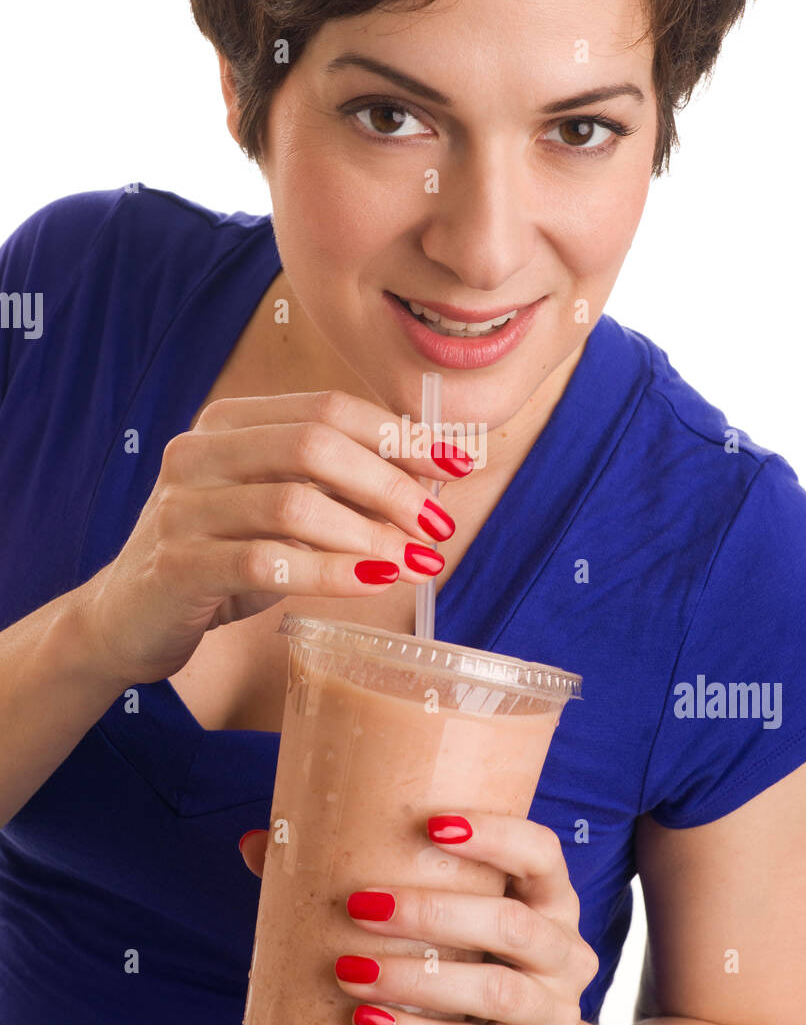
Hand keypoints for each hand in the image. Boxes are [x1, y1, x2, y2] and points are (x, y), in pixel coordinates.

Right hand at [78, 389, 472, 686]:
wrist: (129, 616)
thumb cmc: (221, 557)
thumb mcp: (280, 509)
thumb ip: (338, 486)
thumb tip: (434, 476)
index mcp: (229, 423)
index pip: (327, 407)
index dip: (400, 434)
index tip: (457, 465)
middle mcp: (200, 451)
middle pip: (314, 445)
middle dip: (391, 483)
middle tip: (439, 524)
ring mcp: (182, 506)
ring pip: (292, 503)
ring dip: (368, 533)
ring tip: (416, 560)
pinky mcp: (176, 564)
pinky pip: (265, 563)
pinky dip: (330, 573)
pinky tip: (373, 582)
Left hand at [239, 813, 597, 1024]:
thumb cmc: (466, 965)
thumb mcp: (439, 922)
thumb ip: (366, 877)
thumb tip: (257, 844)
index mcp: (548, 899)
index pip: (542, 853)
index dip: (496, 834)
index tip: (433, 822)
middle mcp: (563, 952)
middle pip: (511, 924)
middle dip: (431, 913)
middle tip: (359, 906)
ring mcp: (555, 1015)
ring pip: (494, 991)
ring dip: (417, 979)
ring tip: (350, 969)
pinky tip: (371, 1023)